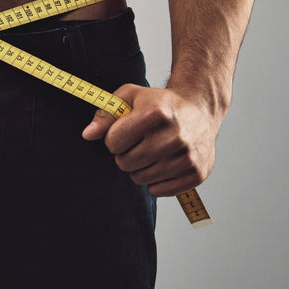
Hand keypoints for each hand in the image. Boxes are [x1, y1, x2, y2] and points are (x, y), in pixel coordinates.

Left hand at [81, 84, 219, 196]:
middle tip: (139, 142)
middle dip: (125, 154)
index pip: (113, 142)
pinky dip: (155, 181)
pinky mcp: (196, 174)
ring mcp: (187, 157)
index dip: (114, 137)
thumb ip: (105, 114)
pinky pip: (158, 191)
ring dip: (139, 168)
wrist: (200, 110)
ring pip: (140, 178)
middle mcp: (174, 136)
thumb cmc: (160, 104)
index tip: (126, 131)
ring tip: (152, 151)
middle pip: (125, 163)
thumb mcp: (130, 97)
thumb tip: (88, 134)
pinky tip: (164, 163)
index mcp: (155, 114)